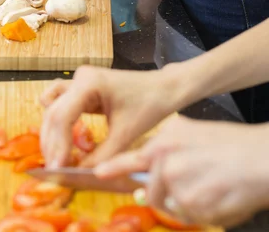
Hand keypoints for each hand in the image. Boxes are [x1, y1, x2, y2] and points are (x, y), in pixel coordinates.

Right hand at [39, 66, 182, 168]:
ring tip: (59, 157)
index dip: (57, 144)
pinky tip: (65, 139)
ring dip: (52, 132)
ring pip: (53, 108)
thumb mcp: (126, 134)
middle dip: (52, 143)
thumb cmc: (149, 106)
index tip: (57, 169)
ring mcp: (79, 80)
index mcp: (89, 83)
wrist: (164, 88)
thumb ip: (102, 156)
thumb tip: (78, 174)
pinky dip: (59, 122)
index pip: (62, 116)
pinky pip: (61, 104)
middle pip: (54, 112)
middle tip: (56, 169)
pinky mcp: (82, 87)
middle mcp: (80, 77)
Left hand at [95, 116, 268, 228]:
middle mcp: (165, 163)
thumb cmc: (230, 144)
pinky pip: (188, 217)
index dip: (114, 168)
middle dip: (165, 194)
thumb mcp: (192, 132)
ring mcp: (176, 185)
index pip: (131, 158)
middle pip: (151, 192)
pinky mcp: (190, 206)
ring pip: (170, 205)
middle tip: (191, 185)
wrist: (258, 158)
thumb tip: (148, 169)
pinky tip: (216, 196)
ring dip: (185, 203)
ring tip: (208, 187)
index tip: (98, 174)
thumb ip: (167, 148)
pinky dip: (200, 213)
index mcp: (165, 143)